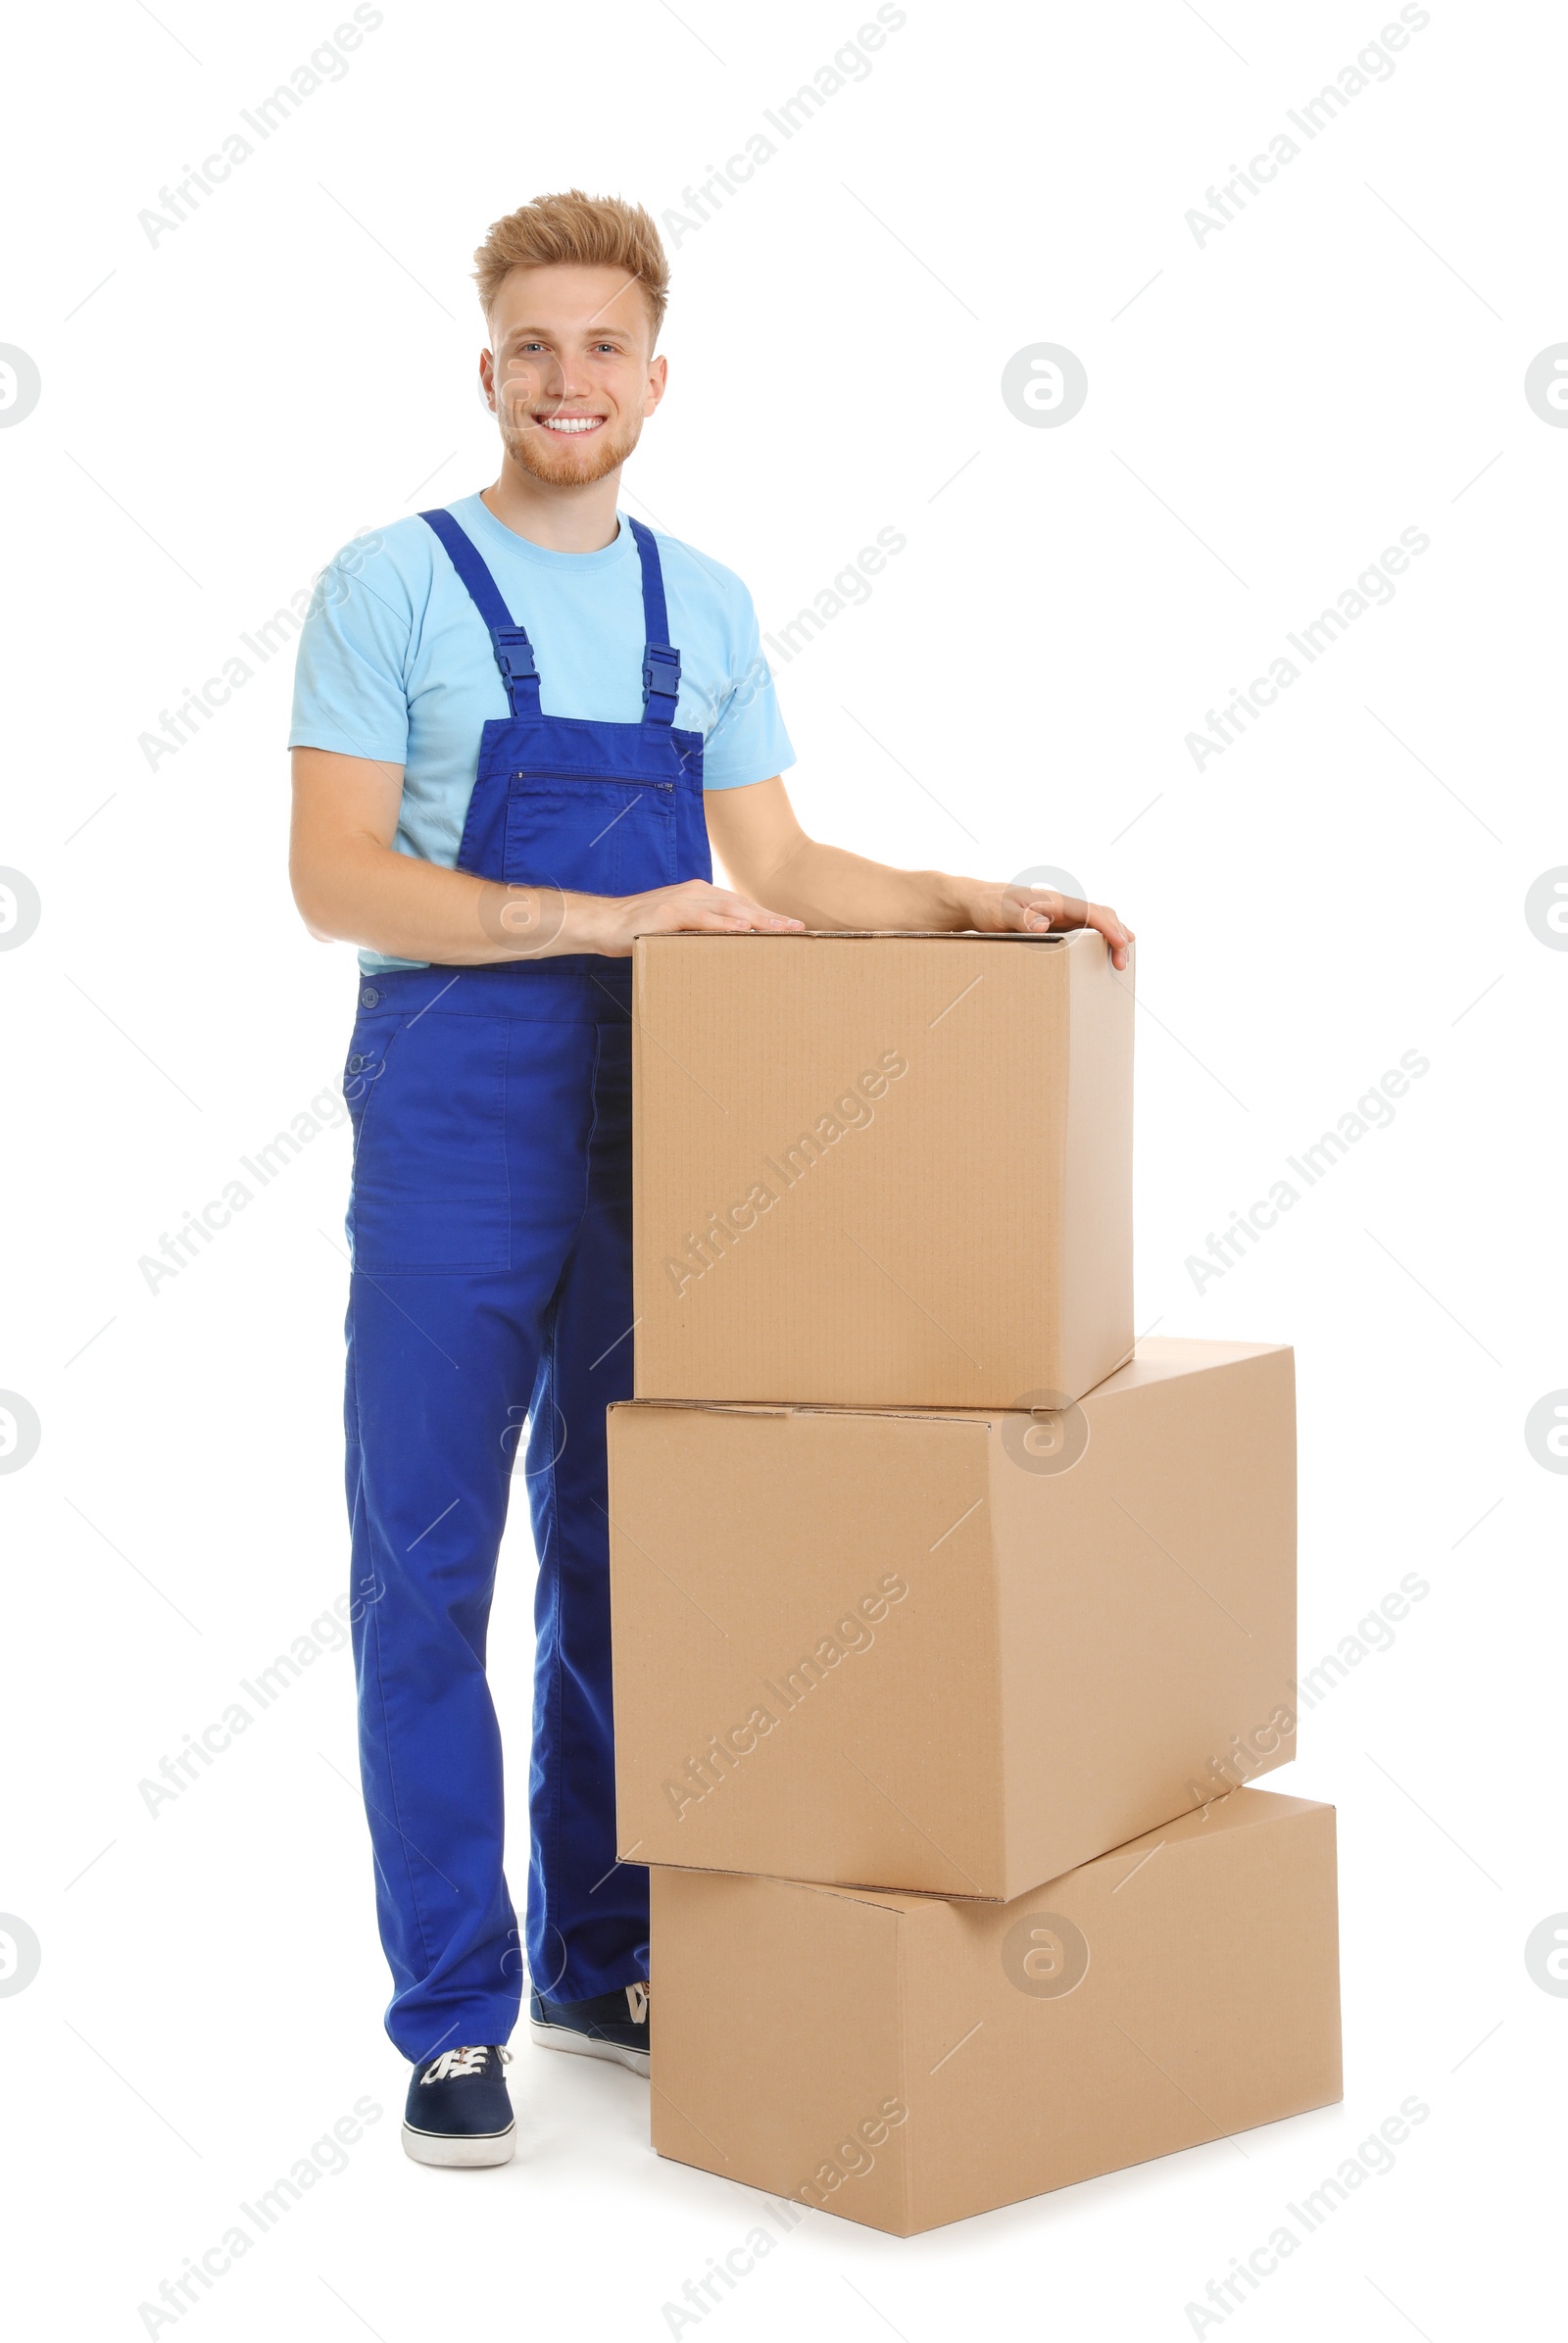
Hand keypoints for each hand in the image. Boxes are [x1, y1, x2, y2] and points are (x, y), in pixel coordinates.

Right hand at [573, 878, 805, 958]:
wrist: (604, 922)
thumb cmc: (638, 929)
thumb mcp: (674, 929)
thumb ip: (698, 933)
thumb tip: (722, 949)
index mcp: (699, 895)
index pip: (740, 905)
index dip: (766, 915)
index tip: (789, 926)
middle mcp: (696, 892)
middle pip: (741, 905)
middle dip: (771, 917)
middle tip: (798, 929)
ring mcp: (683, 900)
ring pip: (728, 910)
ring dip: (756, 920)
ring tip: (780, 930)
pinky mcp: (669, 913)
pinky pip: (702, 919)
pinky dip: (723, 925)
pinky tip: (742, 931)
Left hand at [953, 880, 1133, 971]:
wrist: (980, 903)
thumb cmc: (990, 905)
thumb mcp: (1002, 912)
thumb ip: (1022, 917)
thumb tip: (1043, 925)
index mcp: (1055, 901)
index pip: (1091, 911)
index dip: (1109, 927)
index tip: (1121, 942)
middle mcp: (1063, 907)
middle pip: (1101, 916)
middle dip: (1117, 936)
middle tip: (1122, 963)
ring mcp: (1062, 916)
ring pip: (1096, 924)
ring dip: (1112, 939)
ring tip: (1121, 961)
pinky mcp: (1058, 926)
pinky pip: (1085, 932)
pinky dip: (1100, 941)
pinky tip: (1106, 954)